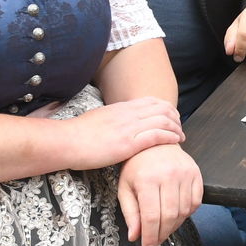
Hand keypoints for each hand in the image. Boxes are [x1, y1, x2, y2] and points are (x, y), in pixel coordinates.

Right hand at [67, 97, 182, 170]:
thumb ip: (113, 119)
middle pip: (161, 108)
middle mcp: (128, 114)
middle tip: (179, 128)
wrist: (65, 142)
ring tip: (180, 136)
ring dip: (176, 128)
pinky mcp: (128, 143)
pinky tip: (175, 142)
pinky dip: (170, 137)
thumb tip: (119, 123)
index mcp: (120, 108)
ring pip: (163, 120)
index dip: (166, 108)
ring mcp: (129, 128)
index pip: (151, 101)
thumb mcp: (98, 119)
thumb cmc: (76, 134)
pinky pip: (156, 136)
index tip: (171, 117)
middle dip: (175, 117)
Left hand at [117, 143, 202, 245]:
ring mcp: (185, 173)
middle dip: (162, 234)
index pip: (151, 217)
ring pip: (184, 211)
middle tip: (155, 243)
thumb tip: (135, 236)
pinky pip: (196, 201)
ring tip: (164, 229)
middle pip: (169, 216)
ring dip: (174, 225)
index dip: (150, 237)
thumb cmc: (137, 165)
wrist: (154, 141)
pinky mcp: (196, 173)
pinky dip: (187, 213)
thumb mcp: (125, 188)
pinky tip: (176, 215)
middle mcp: (168, 175)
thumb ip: (130, 213)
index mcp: (147, 179)